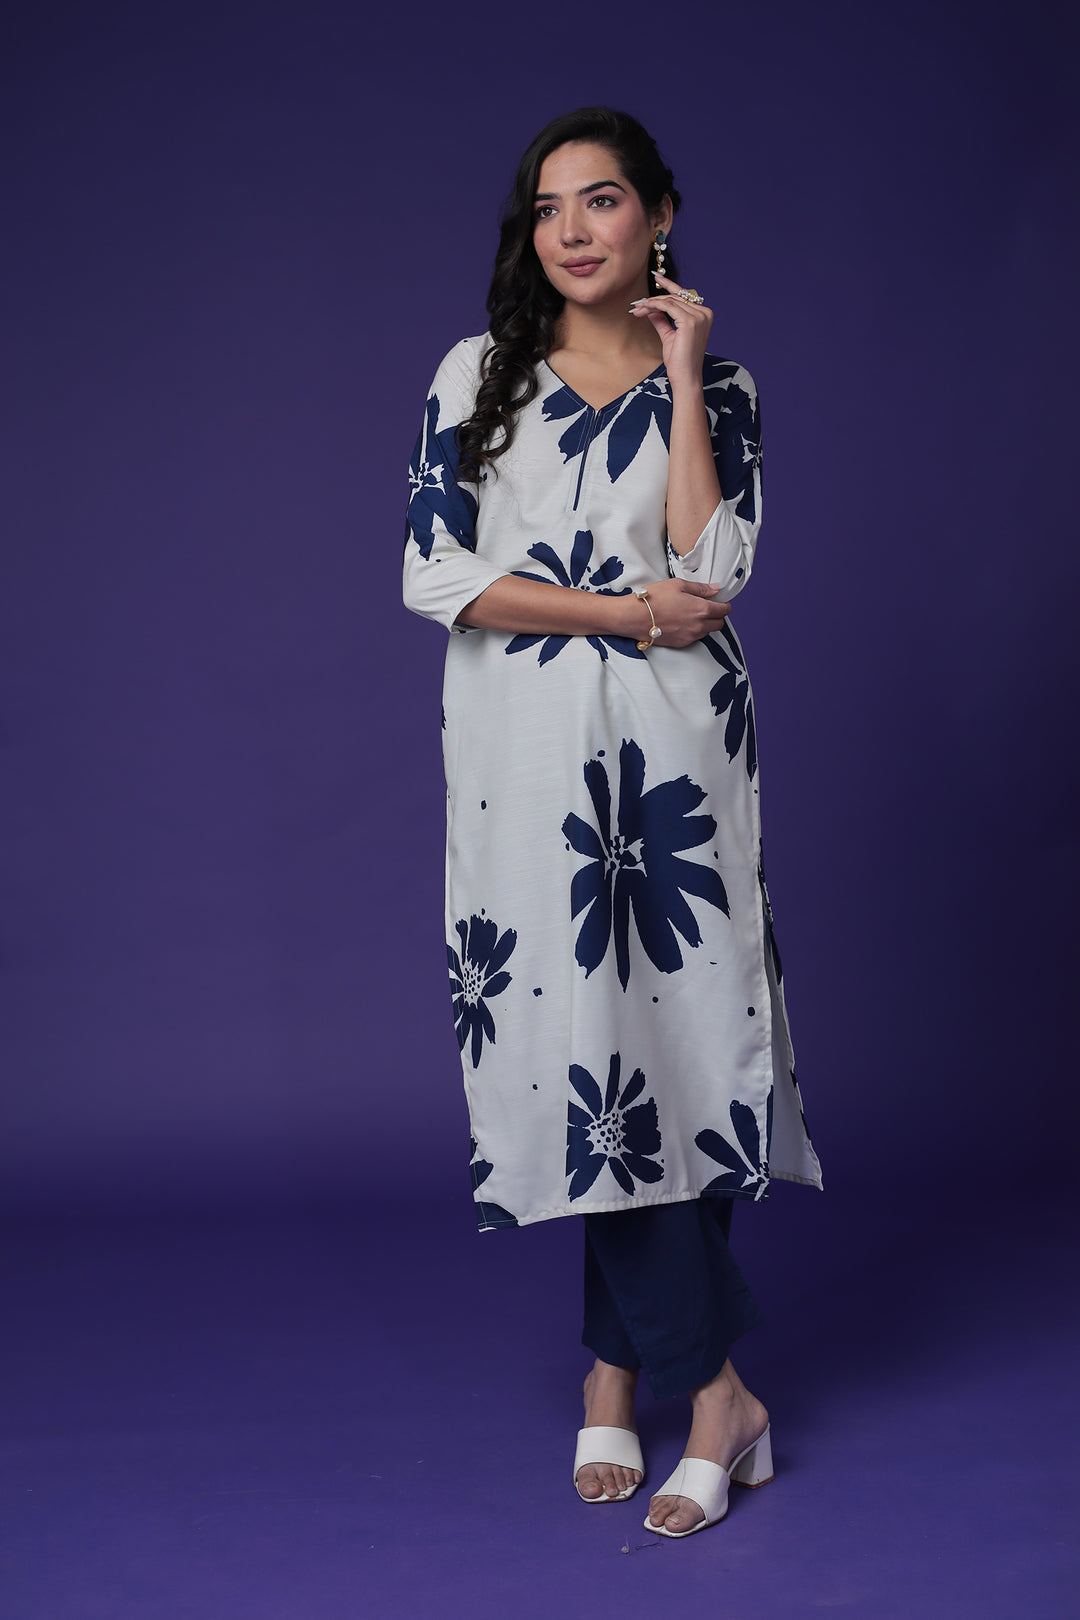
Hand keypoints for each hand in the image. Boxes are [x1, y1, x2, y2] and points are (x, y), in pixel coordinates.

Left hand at [630, 271, 712, 392]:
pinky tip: (643, 310)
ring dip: (650, 304)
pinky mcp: (690, 321)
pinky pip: (667, 306)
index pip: (684, 296)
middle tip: (637, 304)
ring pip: (670, 301)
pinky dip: (653, 306)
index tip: (657, 278)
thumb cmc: (679, 360)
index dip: (669, 286)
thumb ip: (662, 320)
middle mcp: (704, 313)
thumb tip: (652, 309)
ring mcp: (699, 316)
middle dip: (655, 299)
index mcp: (704, 315)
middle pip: (676, 297)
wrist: (685, 377)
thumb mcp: (669, 336)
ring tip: (637, 309)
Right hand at [633, 578, 729, 648]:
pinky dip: (694, 631)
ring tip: (692, 614)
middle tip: (708, 607)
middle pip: (719, 624)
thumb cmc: (654, 598)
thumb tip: (715, 589)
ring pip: (707, 632)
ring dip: (706, 624)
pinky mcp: (680, 643)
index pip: (724, 610)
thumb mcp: (678, 585)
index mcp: (701, 609)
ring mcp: (690, 637)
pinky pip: (694, 638)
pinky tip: (683, 622)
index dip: (724, 604)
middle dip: (717, 616)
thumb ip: (700, 589)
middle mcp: (699, 626)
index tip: (720, 601)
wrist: (634, 617)